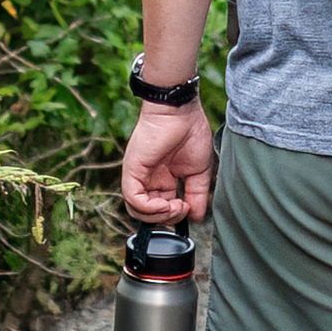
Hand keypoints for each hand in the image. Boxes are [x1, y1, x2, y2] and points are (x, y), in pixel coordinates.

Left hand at [119, 98, 212, 224]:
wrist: (180, 111)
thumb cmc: (190, 132)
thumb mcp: (199, 171)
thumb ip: (198, 194)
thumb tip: (196, 216)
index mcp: (162, 180)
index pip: (161, 208)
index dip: (174, 215)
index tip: (188, 209)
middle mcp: (148, 180)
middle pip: (148, 214)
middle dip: (167, 218)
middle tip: (182, 209)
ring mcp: (138, 176)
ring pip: (137, 210)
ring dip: (158, 216)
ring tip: (175, 206)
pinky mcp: (132, 171)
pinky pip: (133, 199)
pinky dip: (149, 208)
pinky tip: (166, 203)